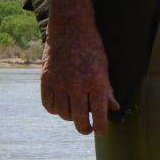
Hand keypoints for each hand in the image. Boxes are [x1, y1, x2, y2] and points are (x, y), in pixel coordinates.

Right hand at [40, 19, 119, 135]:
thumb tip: (113, 108)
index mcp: (95, 81)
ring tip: (75, 112)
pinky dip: (55, 109)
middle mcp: (77, 85)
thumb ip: (107, 89)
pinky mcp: (46, 80)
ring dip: (69, 117)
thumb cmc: (91, 47)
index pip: (98, 113)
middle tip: (87, 129)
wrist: (70, 28)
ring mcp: (60, 83)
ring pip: (63, 114)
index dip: (100, 127)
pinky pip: (48, 105)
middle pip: (78, 119)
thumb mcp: (104, 66)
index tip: (101, 132)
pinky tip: (61, 105)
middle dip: (84, 128)